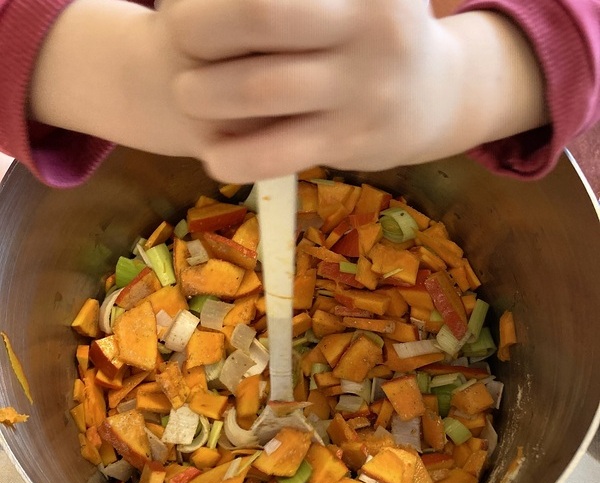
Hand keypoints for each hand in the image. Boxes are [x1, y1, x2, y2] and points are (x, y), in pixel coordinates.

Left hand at [159, 0, 547, 182]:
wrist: (436, 99)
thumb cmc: (375, 33)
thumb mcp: (356, 1)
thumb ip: (293, 3)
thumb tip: (192, 3)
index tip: (180, 2)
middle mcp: (368, 24)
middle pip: (259, 14)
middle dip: (200, 25)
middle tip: (175, 30)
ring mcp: (361, 88)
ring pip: (260, 88)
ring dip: (205, 92)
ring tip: (187, 93)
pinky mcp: (350, 139)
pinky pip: (278, 152)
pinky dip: (235, 156)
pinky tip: (213, 154)